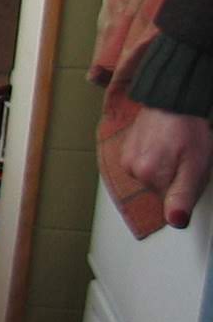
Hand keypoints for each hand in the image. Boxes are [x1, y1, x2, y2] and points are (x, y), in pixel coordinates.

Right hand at [118, 103, 212, 228]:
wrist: (172, 100)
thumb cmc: (187, 130)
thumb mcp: (195, 167)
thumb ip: (183, 196)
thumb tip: (174, 221)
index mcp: (147, 176)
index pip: (168, 201)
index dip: (184, 190)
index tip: (190, 173)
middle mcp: (131, 169)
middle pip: (158, 188)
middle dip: (173, 178)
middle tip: (185, 160)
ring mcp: (126, 157)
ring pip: (150, 175)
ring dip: (163, 167)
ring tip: (175, 150)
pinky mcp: (126, 148)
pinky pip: (143, 163)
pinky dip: (154, 157)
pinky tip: (164, 145)